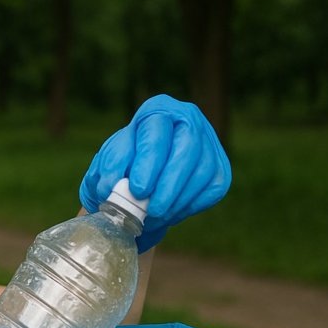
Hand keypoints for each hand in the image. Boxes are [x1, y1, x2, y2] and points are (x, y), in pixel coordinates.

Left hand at [79, 94, 230, 252]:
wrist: (139, 183)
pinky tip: (170, 213)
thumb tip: (111, 188)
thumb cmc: (122, 168)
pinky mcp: (220, 169)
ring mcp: (208, 144)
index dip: (149, 162)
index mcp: (157, 110)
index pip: (156, 131)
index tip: (138, 189)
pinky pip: (212, 189)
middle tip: (152, 210)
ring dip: (177, 200)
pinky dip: (190, 206)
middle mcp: (188, 120)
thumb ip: (107, 172)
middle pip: (187, 148)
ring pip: (202, 171)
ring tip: (155, 217)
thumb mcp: (107, 165)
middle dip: (169, 183)